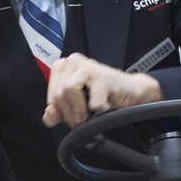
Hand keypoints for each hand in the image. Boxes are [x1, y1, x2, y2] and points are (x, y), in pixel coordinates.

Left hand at [44, 53, 164, 127]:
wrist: (130, 92)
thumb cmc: (101, 96)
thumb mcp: (73, 107)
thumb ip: (56, 113)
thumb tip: (50, 114)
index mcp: (62, 66)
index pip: (50, 94)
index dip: (60, 111)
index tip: (72, 116)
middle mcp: (73, 61)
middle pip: (58, 94)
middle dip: (70, 113)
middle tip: (83, 119)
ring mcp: (88, 66)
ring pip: (68, 91)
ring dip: (80, 110)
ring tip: (92, 112)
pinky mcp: (103, 75)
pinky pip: (92, 101)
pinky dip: (99, 110)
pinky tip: (106, 104)